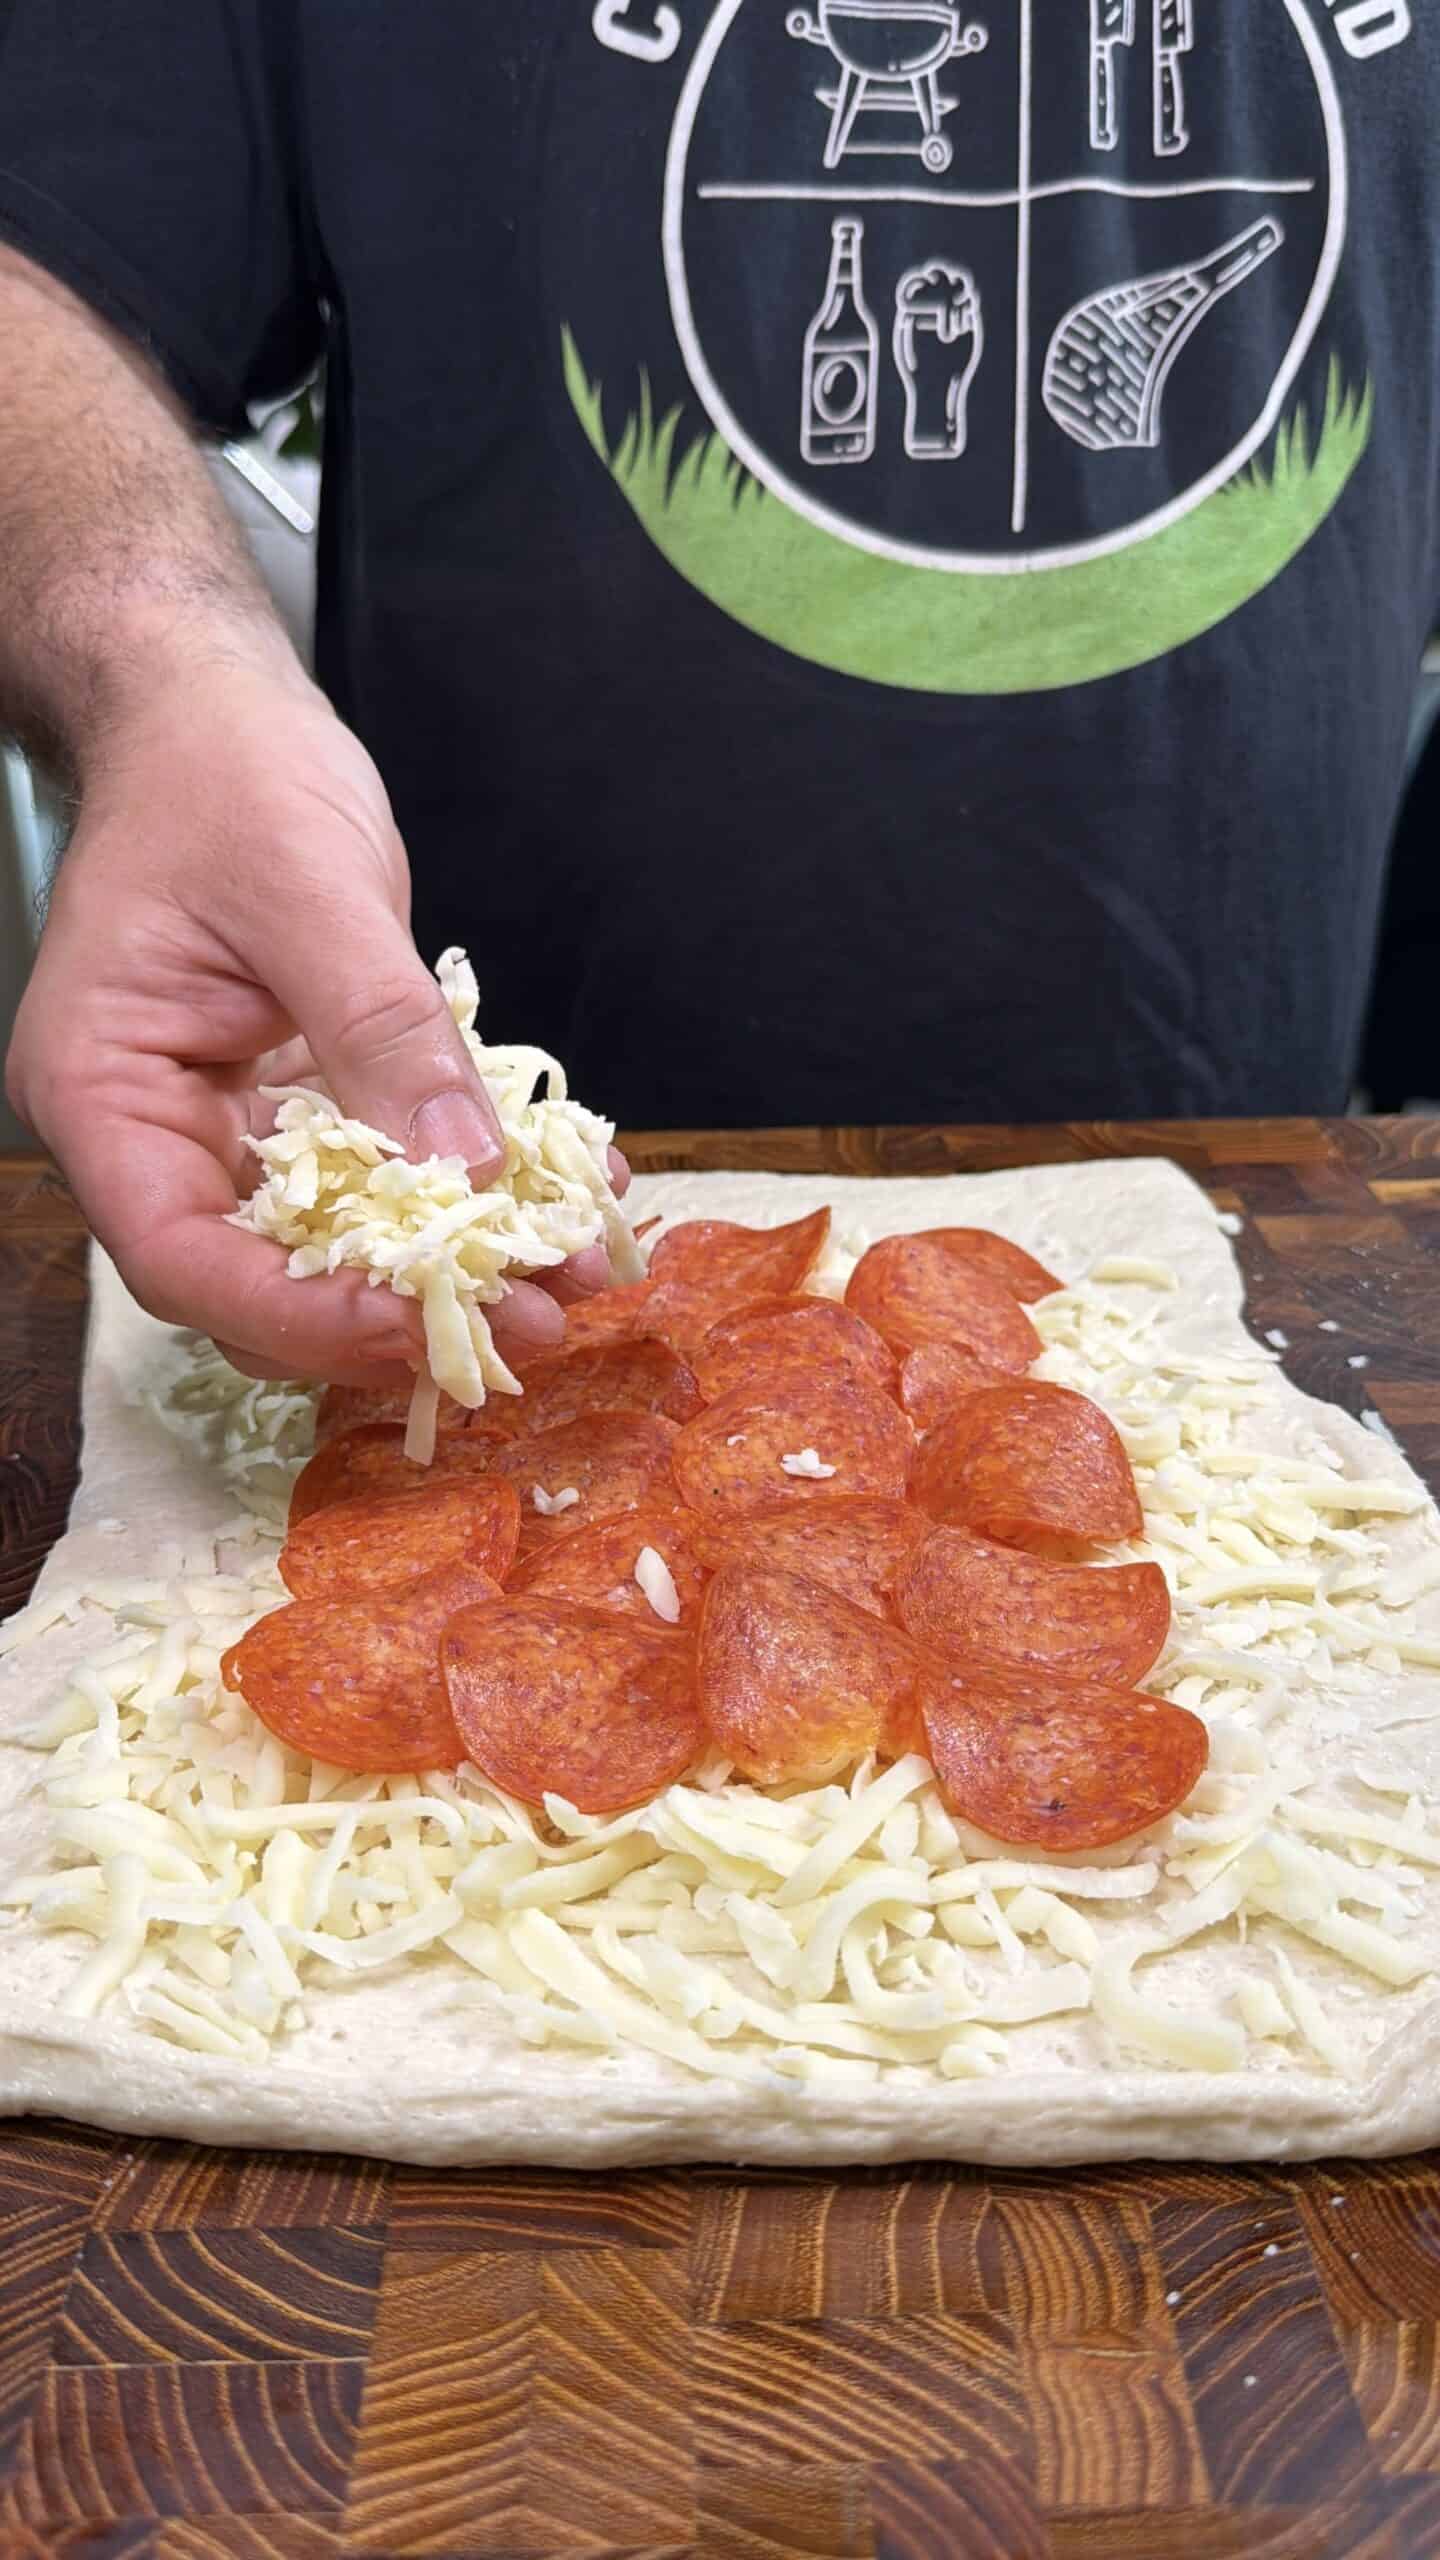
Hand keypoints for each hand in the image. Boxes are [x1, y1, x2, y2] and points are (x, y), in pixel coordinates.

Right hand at [5, 653, 629, 1381]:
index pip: (180, 1257)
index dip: (301, 1314)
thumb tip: (461, 1168)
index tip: (422, 1323)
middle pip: (260, 1281)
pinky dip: (470, 1201)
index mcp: (104, 1090)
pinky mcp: (303, 1108)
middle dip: (396, 1316)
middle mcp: (156, 1132)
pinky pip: (384, 1182)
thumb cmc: (222, 773)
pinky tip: (564, 1199)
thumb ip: (382, 1030)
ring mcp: (230, 1126)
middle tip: (532, 1322)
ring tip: (572, 1280)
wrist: (217, 713)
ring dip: (453, 1275)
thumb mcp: (308, 887)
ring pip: (333, 1249)